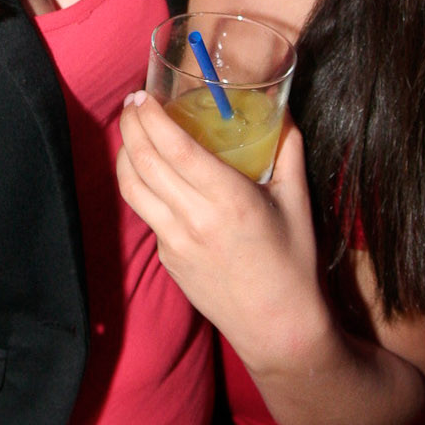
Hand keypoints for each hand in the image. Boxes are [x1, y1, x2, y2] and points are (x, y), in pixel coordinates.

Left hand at [117, 92, 326, 368]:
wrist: (277, 328)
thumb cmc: (293, 264)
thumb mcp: (298, 202)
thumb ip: (288, 150)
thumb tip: (281, 111)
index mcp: (228, 200)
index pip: (174, 149)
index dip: (151, 118)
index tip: (145, 95)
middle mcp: (194, 220)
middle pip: (144, 162)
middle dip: (132, 125)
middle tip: (135, 101)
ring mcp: (174, 242)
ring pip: (132, 188)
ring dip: (125, 153)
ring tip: (132, 130)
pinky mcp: (167, 259)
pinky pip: (145, 212)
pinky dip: (140, 183)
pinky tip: (150, 170)